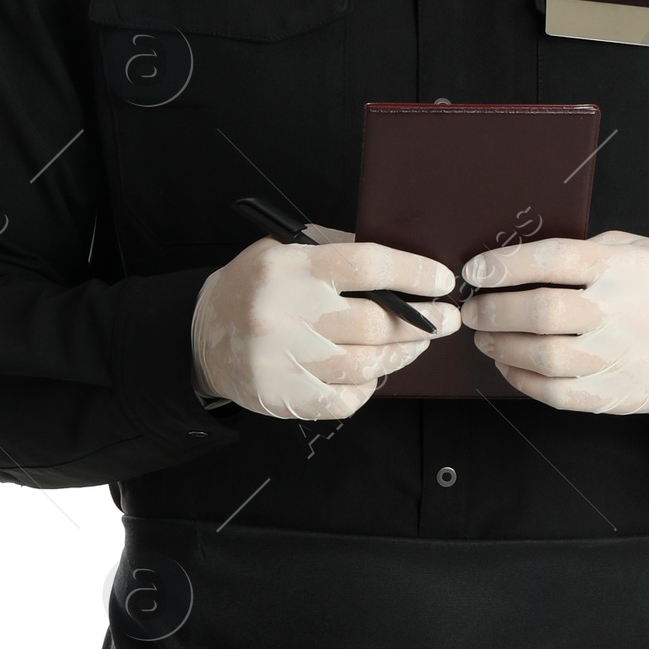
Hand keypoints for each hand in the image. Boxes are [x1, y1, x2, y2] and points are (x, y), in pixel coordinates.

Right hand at [191, 233, 460, 418]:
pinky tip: (374, 373)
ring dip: (403, 354)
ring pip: (367, 363)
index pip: (368, 266)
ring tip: (417, 344)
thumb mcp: (287, 251)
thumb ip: (337, 250)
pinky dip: (369, 387)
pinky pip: (346, 399)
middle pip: (376, 322)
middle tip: (446, 319)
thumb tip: (401, 265)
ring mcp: (287, 359)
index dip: (414, 274)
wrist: (203, 335)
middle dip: (423, 323)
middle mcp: (289, 313)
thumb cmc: (256, 288)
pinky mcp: (286, 396)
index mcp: (292, 268)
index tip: (442, 281)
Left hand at [460, 230, 648, 413]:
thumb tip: (524, 261)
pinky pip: (554, 392)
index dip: (506, 265)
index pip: (554, 261)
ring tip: (485, 337)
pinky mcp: (615, 394)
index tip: (476, 271)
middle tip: (473, 310)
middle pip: (541, 311)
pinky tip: (509, 365)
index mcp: (626, 269)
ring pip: (542, 356)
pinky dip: (520, 379)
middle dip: (493, 310)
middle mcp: (622, 313)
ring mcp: (620, 358)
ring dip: (500, 346)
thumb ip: (590, 251)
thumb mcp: (642, 251)